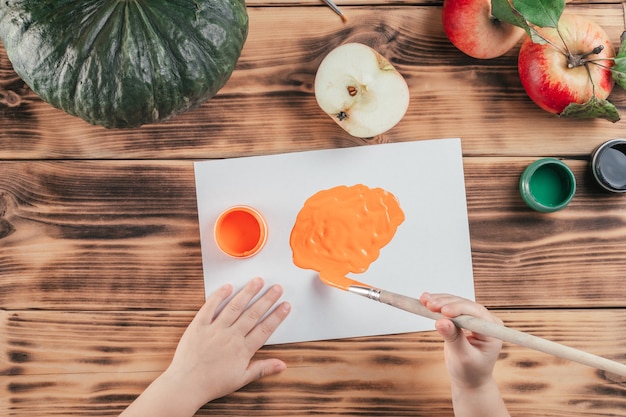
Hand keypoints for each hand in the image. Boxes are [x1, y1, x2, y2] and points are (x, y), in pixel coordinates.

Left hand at [119, 277, 290, 416]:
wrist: (186, 385)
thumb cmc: (212, 383)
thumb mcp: (241, 379)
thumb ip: (263, 369)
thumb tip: (282, 365)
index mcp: (243, 350)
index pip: (265, 329)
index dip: (277, 316)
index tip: (285, 305)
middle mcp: (231, 337)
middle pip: (253, 314)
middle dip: (267, 299)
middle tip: (277, 287)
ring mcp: (215, 329)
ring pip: (235, 307)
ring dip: (247, 293)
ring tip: (257, 281)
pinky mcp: (199, 326)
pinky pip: (210, 307)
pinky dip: (219, 296)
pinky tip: (228, 286)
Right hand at [419, 293, 502, 389]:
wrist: (469, 379)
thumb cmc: (471, 371)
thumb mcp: (462, 357)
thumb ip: (453, 338)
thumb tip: (441, 322)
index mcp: (492, 331)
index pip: (477, 314)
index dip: (460, 309)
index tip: (444, 311)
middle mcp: (484, 321)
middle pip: (465, 305)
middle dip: (446, 303)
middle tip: (429, 305)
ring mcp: (473, 318)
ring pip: (456, 303)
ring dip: (439, 301)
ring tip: (424, 301)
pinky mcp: (462, 318)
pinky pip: (450, 306)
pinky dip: (438, 304)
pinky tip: (426, 300)